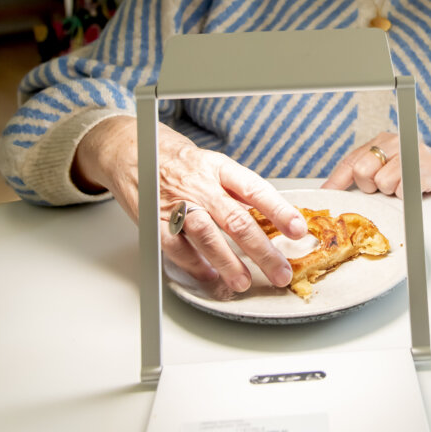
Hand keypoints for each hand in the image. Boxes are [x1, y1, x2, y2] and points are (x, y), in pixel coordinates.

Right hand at [72, 116, 307, 291]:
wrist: (132, 149)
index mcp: (220, 168)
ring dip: (228, 263)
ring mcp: (178, 204)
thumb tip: (273, 217)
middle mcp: (201, 185)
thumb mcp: (214, 165)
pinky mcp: (156, 221)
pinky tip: (210, 277)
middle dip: (262, 251)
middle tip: (280, 272)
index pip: (256, 189)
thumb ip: (238, 191)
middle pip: (237, 220)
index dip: (279, 210)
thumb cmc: (178, 160)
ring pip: (208, 236)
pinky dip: (195, 265)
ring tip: (244, 282)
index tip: (298, 230)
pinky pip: (177, 248)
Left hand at [322, 130, 430, 196]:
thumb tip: (336, 190)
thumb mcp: (389, 167)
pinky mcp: (424, 165)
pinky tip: (415, 186)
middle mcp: (393, 140)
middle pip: (362, 171)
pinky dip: (406, 194)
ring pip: (382, 182)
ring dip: (392, 191)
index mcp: (381, 141)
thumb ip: (366, 173)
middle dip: (371, 186)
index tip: (325, 193)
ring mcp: (410, 151)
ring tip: (404, 184)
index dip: (336, 180)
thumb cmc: (417, 171)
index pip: (351, 160)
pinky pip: (401, 189)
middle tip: (386, 186)